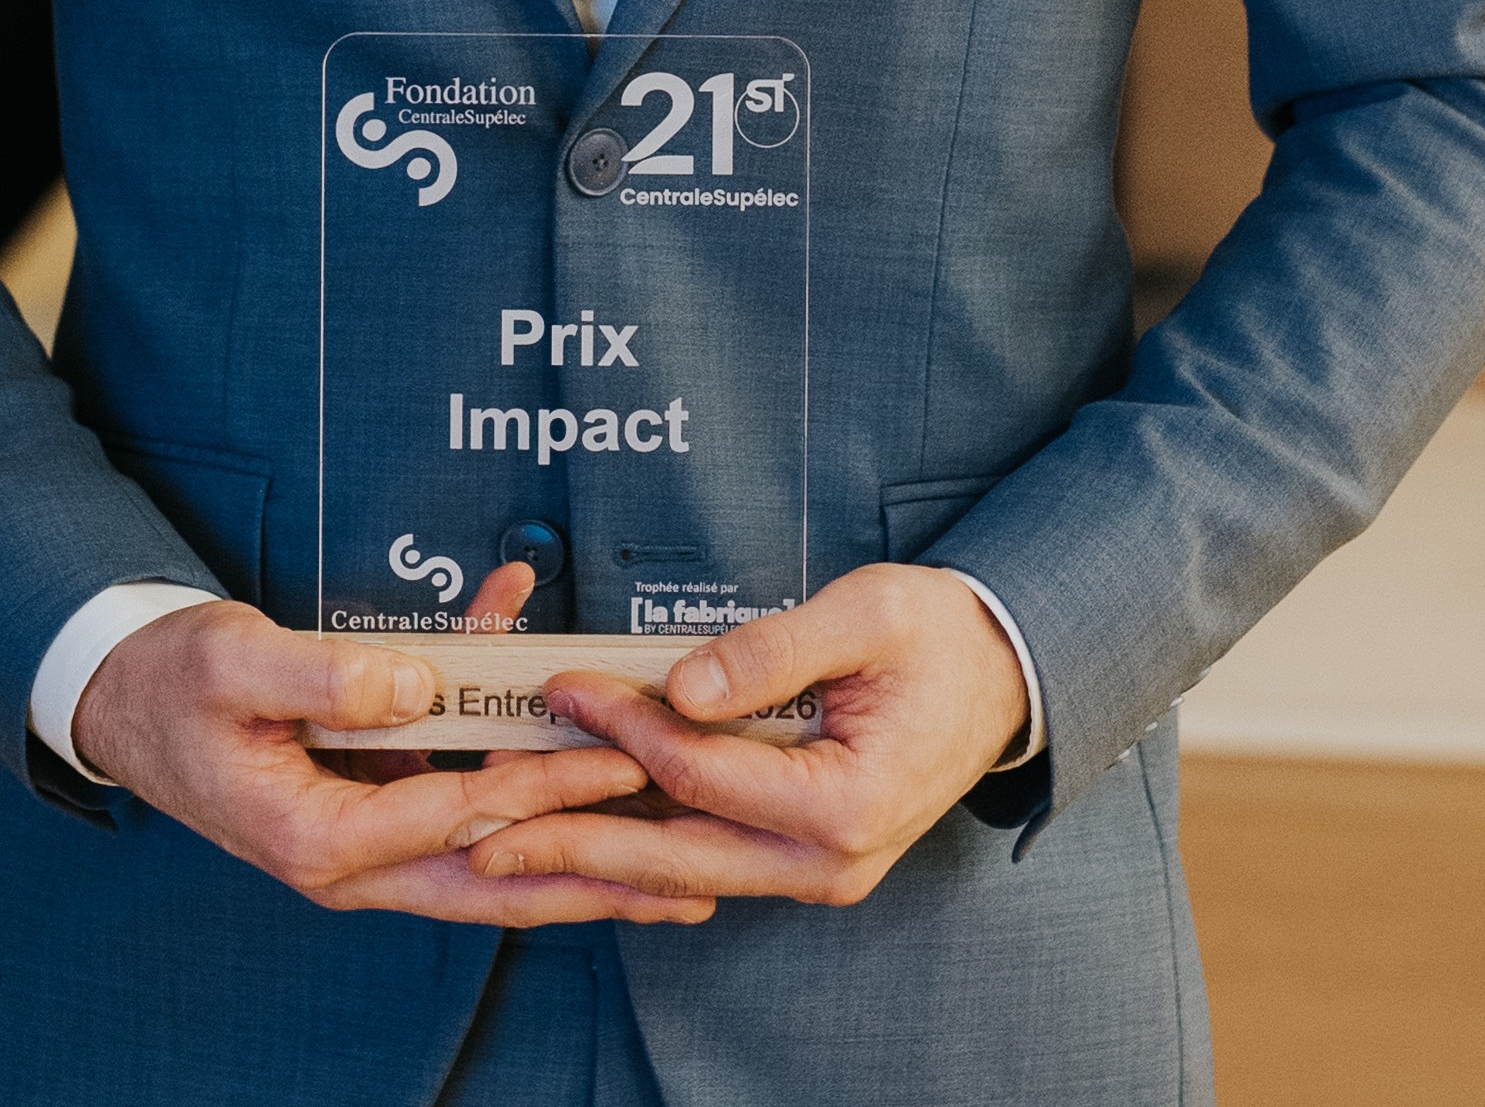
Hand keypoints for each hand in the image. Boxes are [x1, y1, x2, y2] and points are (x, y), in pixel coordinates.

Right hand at [70, 565, 712, 926]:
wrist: (123, 697)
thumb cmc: (174, 681)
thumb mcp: (236, 663)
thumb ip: (326, 676)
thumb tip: (419, 685)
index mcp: (318, 838)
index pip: (458, 821)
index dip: (543, 793)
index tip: (621, 770)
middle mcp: (350, 859)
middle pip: (495, 881)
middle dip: (596, 884)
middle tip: (692, 878)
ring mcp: (365, 840)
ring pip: (490, 856)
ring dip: (575, 846)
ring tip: (671, 850)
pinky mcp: (374, 808)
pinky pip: (458, 791)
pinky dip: (510, 755)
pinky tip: (550, 689)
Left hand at [466, 564, 1029, 910]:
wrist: (1001, 671)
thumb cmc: (938, 635)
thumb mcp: (865, 615)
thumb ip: (771, 650)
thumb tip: (680, 684)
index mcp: (847, 805)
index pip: (702, 773)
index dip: (623, 729)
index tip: (562, 689)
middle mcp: (829, 861)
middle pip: (676, 855)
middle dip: (572, 839)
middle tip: (484, 824)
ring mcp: (815, 870)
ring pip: (683, 869)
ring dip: (595, 850)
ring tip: (506, 836)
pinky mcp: (800, 855)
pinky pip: (708, 855)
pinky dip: (640, 841)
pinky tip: (579, 828)